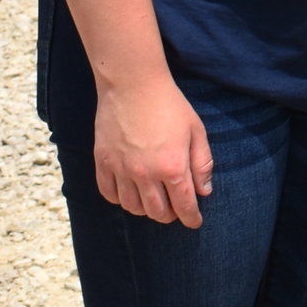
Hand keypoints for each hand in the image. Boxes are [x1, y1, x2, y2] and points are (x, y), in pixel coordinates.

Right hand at [91, 74, 214, 225]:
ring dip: (146, 210)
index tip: (194, 222)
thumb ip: (202, 164)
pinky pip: (109, 194)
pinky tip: (130, 192)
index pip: (184, 206)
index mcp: (173, 167)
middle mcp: (146, 174)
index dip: (191, 218)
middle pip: (158, 212)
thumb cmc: (169, 105)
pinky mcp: (102, 162)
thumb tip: (204, 192)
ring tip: (154, 201)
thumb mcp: (196, 131)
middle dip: (170, 215)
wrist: (133, 84)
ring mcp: (121, 170)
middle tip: (175, 209)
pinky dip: (120, 199)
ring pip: (133, 207)